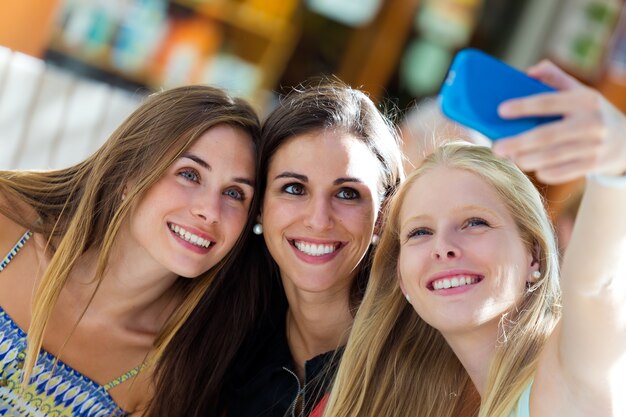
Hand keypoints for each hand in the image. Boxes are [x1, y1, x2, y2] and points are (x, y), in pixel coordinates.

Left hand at [492, 60, 625, 183]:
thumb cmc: (592, 112)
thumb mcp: (580, 91)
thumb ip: (555, 77)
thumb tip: (529, 72)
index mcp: (584, 100)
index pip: (548, 102)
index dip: (524, 106)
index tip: (501, 110)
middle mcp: (590, 122)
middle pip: (546, 135)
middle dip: (518, 142)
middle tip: (496, 147)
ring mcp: (593, 145)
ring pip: (553, 156)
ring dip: (527, 159)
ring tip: (510, 158)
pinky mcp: (593, 164)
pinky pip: (563, 172)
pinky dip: (545, 172)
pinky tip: (533, 168)